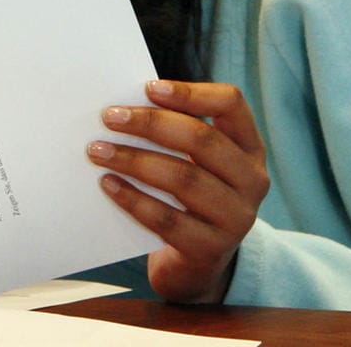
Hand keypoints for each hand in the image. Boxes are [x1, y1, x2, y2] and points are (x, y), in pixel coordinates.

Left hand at [90, 80, 269, 303]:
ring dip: (135, 160)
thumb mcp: (196, 162)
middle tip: (109, 117)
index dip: (190, 93)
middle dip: (150, 124)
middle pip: (202, 140)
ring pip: (184, 178)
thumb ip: (175, 133)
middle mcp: (252, 180)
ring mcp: (236, 218)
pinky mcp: (211, 249)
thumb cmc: (189, 197)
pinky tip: (108, 184)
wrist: (197, 263)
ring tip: (98, 151)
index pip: (231, 104)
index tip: (148, 88)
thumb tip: (124, 104)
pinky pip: (167, 220)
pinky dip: (133, 199)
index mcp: (249, 148)